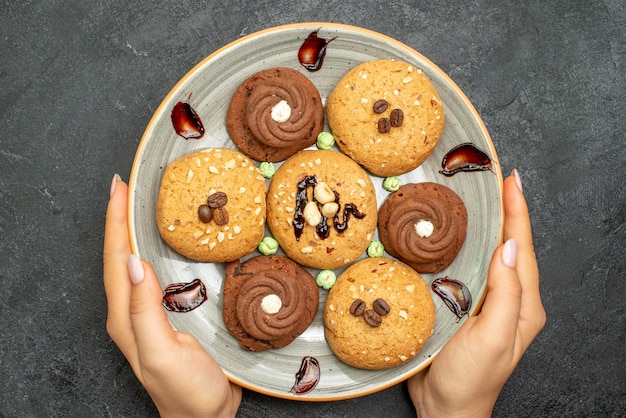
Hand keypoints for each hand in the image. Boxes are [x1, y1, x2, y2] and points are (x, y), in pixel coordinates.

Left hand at [103, 175, 241, 417]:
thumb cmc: (187, 392)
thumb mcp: (163, 353)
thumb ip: (145, 311)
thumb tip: (134, 262)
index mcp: (126, 317)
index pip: (116, 259)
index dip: (115, 222)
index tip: (118, 187)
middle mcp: (131, 312)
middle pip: (119, 256)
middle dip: (118, 218)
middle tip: (126, 186)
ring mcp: (148, 314)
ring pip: (134, 262)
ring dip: (132, 231)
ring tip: (137, 204)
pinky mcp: (166, 315)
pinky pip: (153, 273)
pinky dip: (151, 249)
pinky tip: (160, 242)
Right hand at [407, 170, 545, 417]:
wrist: (445, 408)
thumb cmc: (470, 379)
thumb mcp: (493, 337)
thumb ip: (506, 293)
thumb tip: (508, 246)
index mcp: (522, 305)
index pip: (521, 248)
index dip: (517, 212)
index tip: (511, 179)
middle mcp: (507, 299)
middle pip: (508, 246)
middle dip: (504, 211)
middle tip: (494, 179)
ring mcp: (485, 302)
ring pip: (486, 254)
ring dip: (484, 225)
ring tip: (475, 198)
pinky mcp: (462, 305)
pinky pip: (466, 268)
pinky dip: (461, 246)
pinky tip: (450, 235)